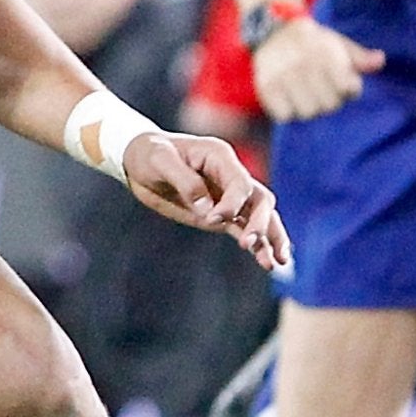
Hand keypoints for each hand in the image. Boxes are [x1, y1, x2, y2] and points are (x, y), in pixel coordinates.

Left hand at [122, 131, 291, 272]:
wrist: (138, 162)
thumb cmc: (149, 154)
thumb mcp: (160, 160)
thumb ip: (185, 181)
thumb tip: (207, 209)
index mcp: (220, 157)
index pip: (240, 184)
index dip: (232, 203)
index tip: (212, 219)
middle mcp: (230, 176)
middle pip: (260, 200)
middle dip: (259, 222)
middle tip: (249, 243)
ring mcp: (227, 197)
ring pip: (260, 217)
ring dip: (270, 238)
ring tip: (277, 262)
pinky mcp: (219, 215)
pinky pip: (243, 229)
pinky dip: (258, 245)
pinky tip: (267, 262)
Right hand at [250, 15, 382, 121]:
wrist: (274, 31)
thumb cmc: (314, 43)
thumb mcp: (338, 43)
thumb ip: (360, 57)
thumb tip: (380, 61)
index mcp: (324, 52)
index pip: (347, 89)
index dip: (349, 89)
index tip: (344, 82)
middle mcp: (303, 63)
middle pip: (329, 106)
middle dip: (330, 101)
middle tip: (323, 90)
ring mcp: (282, 76)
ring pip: (307, 113)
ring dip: (310, 108)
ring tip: (306, 96)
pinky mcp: (265, 86)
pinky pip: (284, 115)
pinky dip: (288, 111)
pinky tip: (289, 98)